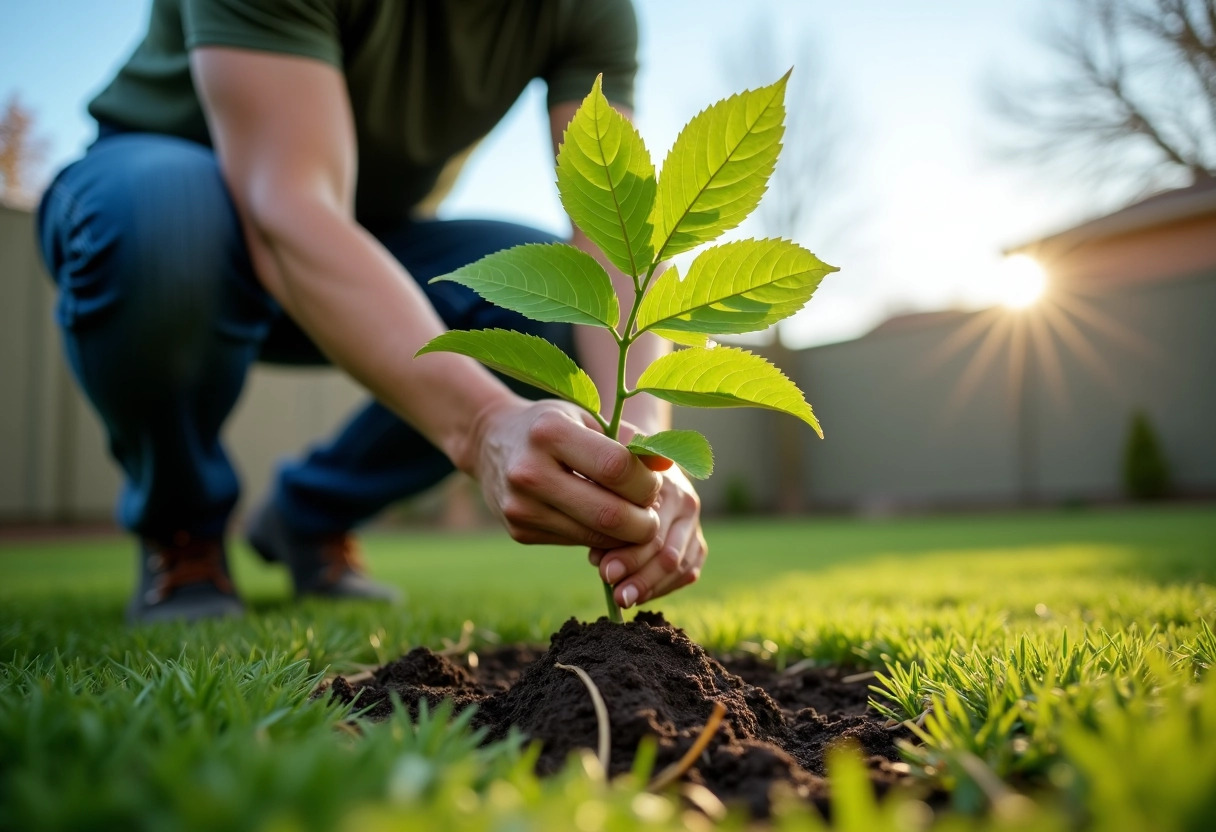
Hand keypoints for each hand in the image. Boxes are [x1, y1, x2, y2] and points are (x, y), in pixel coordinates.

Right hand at [469, 398, 662, 546]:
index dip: (647, 482)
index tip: (654, 483)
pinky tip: (601, 520)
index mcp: (549, 432)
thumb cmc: (554, 424)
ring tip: (632, 517)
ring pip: (596, 537)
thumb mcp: (588, 417)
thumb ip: (629, 441)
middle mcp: (528, 471)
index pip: (617, 468)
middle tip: (653, 515)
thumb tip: (670, 465)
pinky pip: (577, 542)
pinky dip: (600, 539)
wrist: (492, 442)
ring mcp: (520, 506)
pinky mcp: (518, 531)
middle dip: (644, 522)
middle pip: (609, 514)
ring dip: (625, 535)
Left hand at [590, 463, 705, 607]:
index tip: (605, 572)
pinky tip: (641, 596)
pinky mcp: (699, 545)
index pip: (652, 531)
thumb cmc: (620, 484)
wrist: (650, 474)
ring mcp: (696, 525)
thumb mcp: (611, 490)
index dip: (628, 556)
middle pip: (668, 553)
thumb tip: (599, 561)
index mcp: (666, 485)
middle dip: (639, 577)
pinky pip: (686, 574)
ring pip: (680, 568)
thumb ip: (606, 521)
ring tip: (625, 599)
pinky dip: (662, 587)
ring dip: (650, 587)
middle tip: (617, 596)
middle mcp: (687, 503)